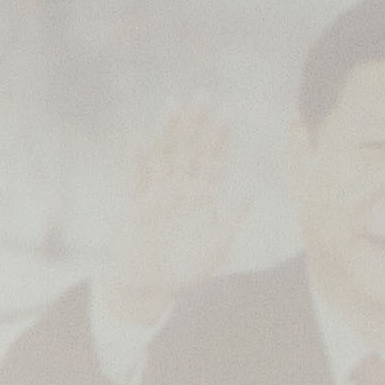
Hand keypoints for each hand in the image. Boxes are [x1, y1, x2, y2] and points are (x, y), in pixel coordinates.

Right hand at [104, 99, 243, 329]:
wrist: (153, 288)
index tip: (226, 117)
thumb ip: (231, 220)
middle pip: (187, 150)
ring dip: (166, 133)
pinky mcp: (136, 207)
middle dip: (194, 124)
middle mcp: (180, 190)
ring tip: (169, 107)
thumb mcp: (217, 248)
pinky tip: (136, 139)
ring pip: (163, 157)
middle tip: (201, 96)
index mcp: (202, 197)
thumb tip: (249, 192)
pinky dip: (135, 161)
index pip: (212, 162)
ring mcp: (158, 195)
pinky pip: (135, 180)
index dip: (218, 140)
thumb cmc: (188, 270)